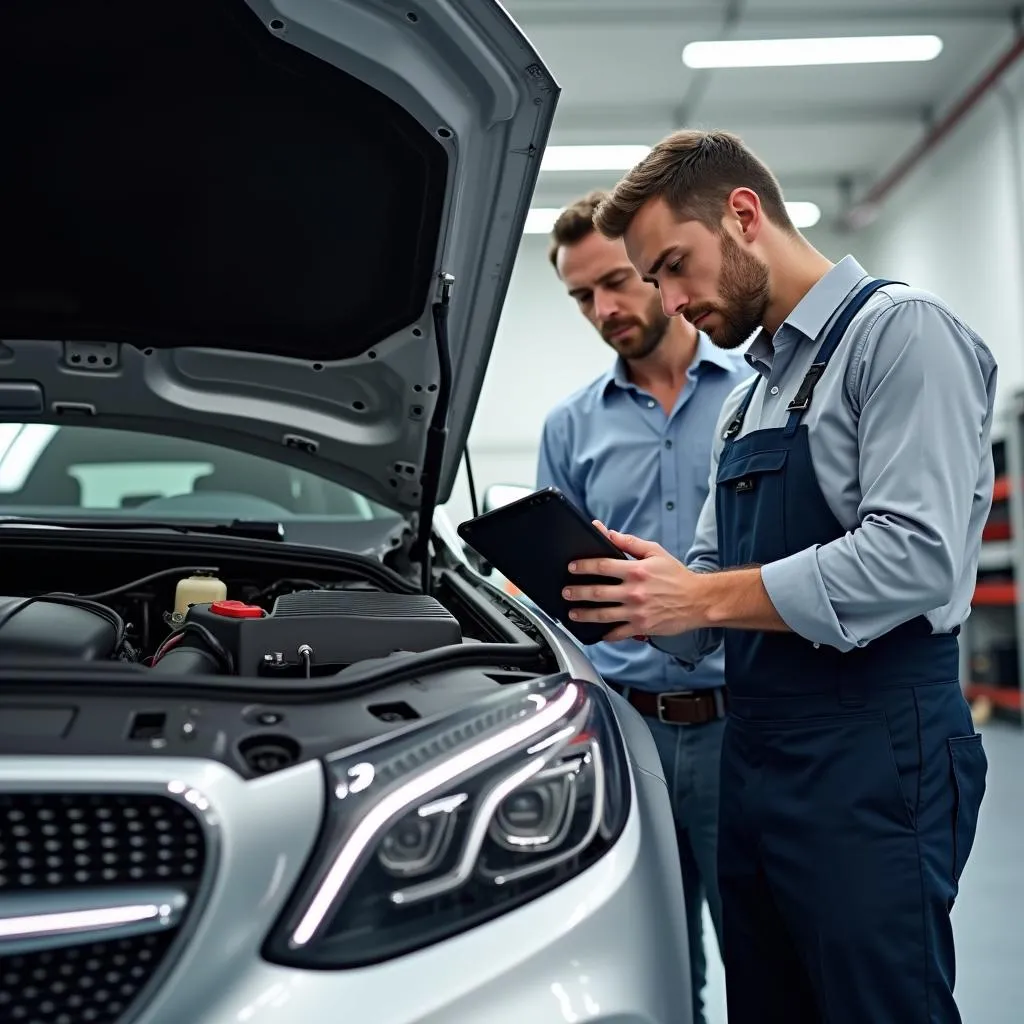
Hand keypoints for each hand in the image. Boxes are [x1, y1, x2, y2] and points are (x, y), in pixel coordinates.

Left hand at [562, 521, 708, 642]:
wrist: (699, 600)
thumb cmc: (677, 576)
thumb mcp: (655, 552)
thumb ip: (630, 543)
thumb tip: (608, 533)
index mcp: (636, 570)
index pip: (602, 566)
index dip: (583, 566)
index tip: (571, 568)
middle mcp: (634, 591)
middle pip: (598, 592)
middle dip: (577, 592)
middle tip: (566, 592)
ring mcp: (637, 611)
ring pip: (603, 614)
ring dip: (585, 614)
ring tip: (572, 613)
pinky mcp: (642, 627)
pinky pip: (619, 633)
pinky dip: (606, 635)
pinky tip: (597, 633)